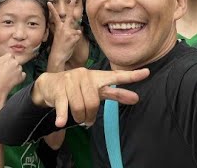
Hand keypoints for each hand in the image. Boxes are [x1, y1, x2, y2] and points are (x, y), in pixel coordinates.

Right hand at [0, 39, 25, 96]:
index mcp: (8, 56)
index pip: (8, 57)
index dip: (4, 62)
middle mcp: (16, 61)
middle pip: (13, 63)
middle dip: (9, 67)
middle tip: (1, 73)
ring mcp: (19, 69)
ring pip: (17, 69)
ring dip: (13, 72)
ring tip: (5, 77)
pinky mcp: (22, 77)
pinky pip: (22, 76)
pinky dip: (18, 78)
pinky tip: (11, 81)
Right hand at [30, 66, 149, 127]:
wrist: (49, 84)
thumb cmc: (78, 88)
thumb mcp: (97, 90)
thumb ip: (116, 94)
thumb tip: (136, 98)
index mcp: (98, 76)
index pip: (117, 76)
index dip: (132, 76)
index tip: (147, 73)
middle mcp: (86, 76)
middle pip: (94, 102)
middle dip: (90, 115)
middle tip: (88, 121)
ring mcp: (72, 81)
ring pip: (80, 106)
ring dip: (79, 117)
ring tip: (78, 119)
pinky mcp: (59, 89)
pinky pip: (64, 107)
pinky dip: (62, 117)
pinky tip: (61, 123)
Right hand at [46, 4, 82, 71]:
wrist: (57, 56)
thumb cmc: (59, 47)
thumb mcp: (60, 38)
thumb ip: (68, 31)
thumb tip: (78, 29)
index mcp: (59, 28)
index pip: (55, 17)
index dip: (52, 9)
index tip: (49, 2)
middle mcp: (63, 29)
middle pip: (68, 16)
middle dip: (70, 7)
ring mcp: (68, 32)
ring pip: (77, 30)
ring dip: (74, 36)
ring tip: (68, 43)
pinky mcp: (73, 37)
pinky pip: (78, 36)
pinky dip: (77, 40)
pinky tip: (71, 44)